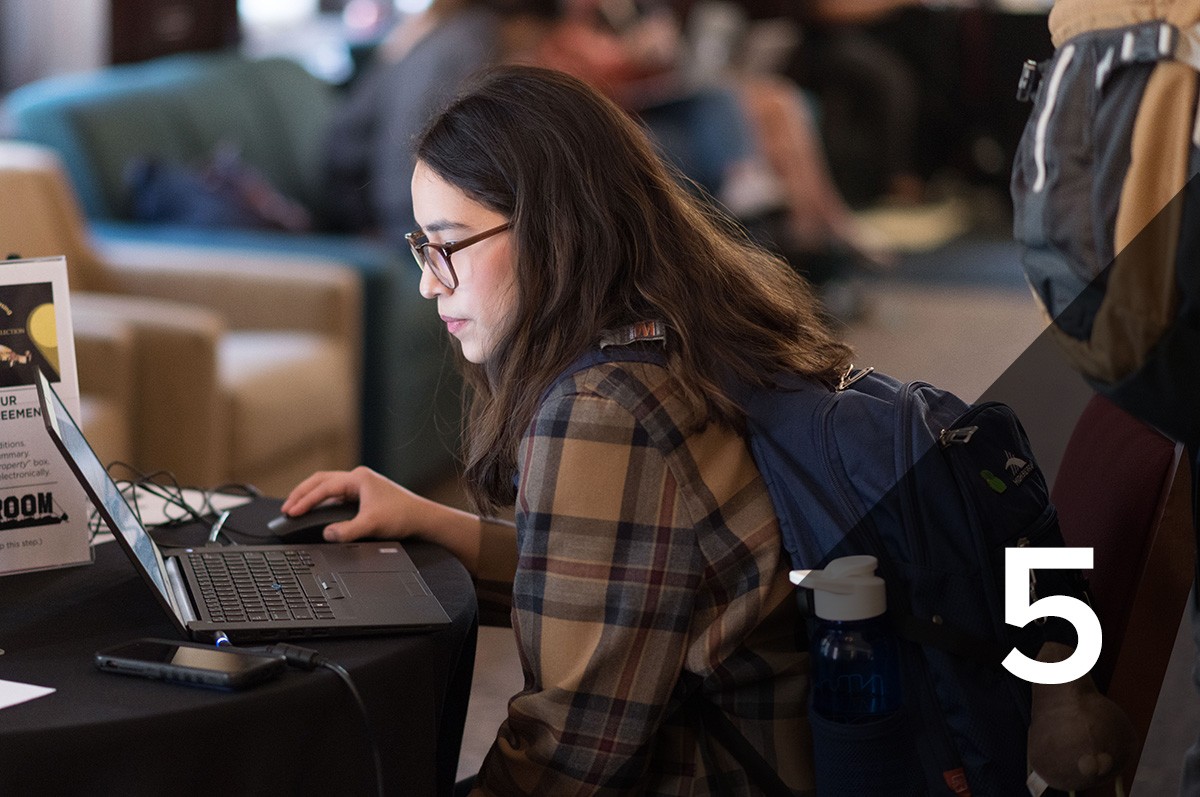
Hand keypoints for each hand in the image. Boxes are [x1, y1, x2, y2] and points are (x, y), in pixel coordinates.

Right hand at [280, 466, 418, 542]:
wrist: (422, 518)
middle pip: (321, 481)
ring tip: (294, 507)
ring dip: (311, 496)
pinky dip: (322, 501)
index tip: (291, 512)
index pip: (324, 487)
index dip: (305, 500)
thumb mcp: (372, 525)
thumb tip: (327, 534)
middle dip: (302, 493)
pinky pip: (336, 495)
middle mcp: (358, 478)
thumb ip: (347, 531)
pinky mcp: (363, 495)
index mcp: (359, 478)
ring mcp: (361, 485)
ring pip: (328, 486)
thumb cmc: (402, 516)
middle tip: (286, 508)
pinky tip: (315, 510)